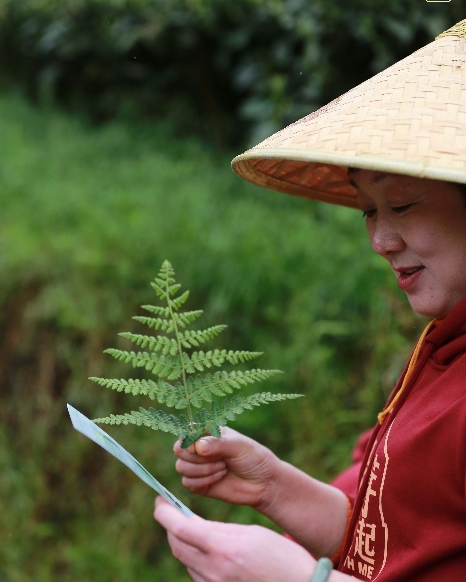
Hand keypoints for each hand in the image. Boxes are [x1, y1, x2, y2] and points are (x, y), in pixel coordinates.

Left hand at [154, 497, 314, 581]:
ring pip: (186, 562)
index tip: (159, 501)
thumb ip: (222, 530)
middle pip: (177, 546)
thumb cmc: (282, 558)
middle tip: (169, 511)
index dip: (165, 513)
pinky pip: (197, 575)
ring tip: (188, 527)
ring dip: (182, 543)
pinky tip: (204, 549)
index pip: (181, 529)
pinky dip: (195, 559)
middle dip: (170, 527)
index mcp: (223, 549)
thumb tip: (197, 527)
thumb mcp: (252, 534)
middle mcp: (214, 572)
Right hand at [174, 427, 277, 507]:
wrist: (263, 483)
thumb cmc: (253, 457)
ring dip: (203, 470)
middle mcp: (199, 448)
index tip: (206, 447)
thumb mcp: (238, 445)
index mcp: (207, 432)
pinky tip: (220, 477)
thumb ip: (217, 444)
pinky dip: (203, 481)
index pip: (185, 432)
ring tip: (223, 468)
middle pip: (178, 450)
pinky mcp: (199, 484)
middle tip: (220, 458)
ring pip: (181, 467)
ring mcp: (198, 466)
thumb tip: (197, 447)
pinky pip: (187, 483)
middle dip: (198, 457)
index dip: (191, 440)